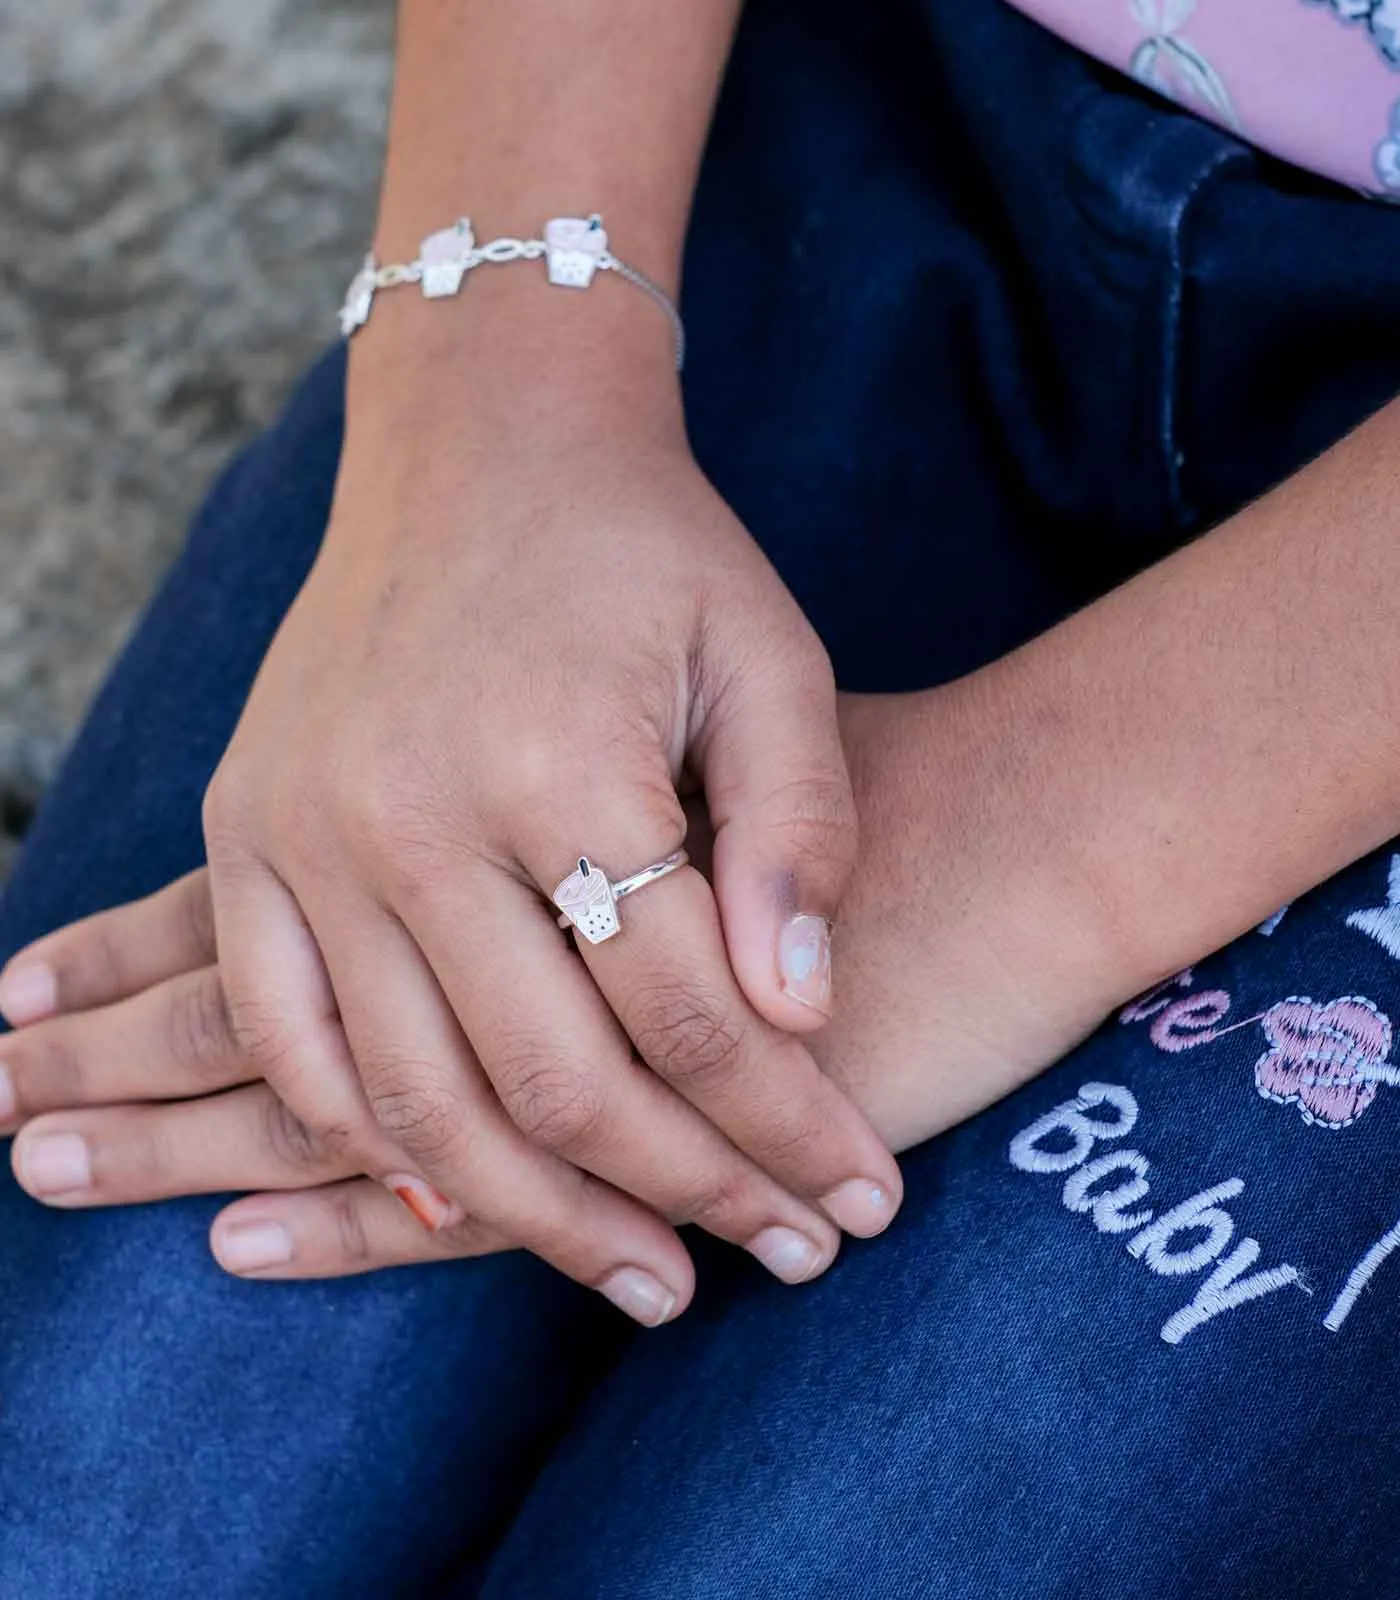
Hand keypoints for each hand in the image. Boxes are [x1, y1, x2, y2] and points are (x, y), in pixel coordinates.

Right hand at [0, 360, 902, 1319]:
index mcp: (559, 758)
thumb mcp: (767, 657)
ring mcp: (309, 832)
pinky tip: (463, 1206)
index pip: (689, 1010)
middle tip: (781, 1259)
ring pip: (418, 1098)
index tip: (861, 1195)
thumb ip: (797, 832)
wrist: (481, 440)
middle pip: (558, 1080)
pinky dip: (371, 1143)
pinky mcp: (250, 838)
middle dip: (689, 1195)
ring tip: (647, 1278)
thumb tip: (798, 1017)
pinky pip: (290, 1040)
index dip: (789, 1124)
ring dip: (539, 1216)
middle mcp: (412, 811)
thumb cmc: (648, 550)